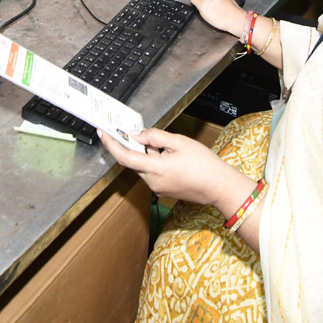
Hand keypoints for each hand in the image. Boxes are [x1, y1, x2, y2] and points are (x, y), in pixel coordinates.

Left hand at [100, 127, 238, 205]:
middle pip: (134, 161)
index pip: (124, 156)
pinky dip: (154, 162)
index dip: (111, 144)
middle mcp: (152, 181)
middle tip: (137, 132)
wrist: (218, 186)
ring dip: (147, 154)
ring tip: (163, 144)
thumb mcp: (179, 142)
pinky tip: (169, 155)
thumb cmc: (204, 165)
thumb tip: (137, 134)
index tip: (103, 134)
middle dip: (134, 146)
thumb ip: (155, 136)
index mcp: (154, 168)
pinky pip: (153, 174)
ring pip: (144, 167)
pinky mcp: (164, 190)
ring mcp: (158, 188)